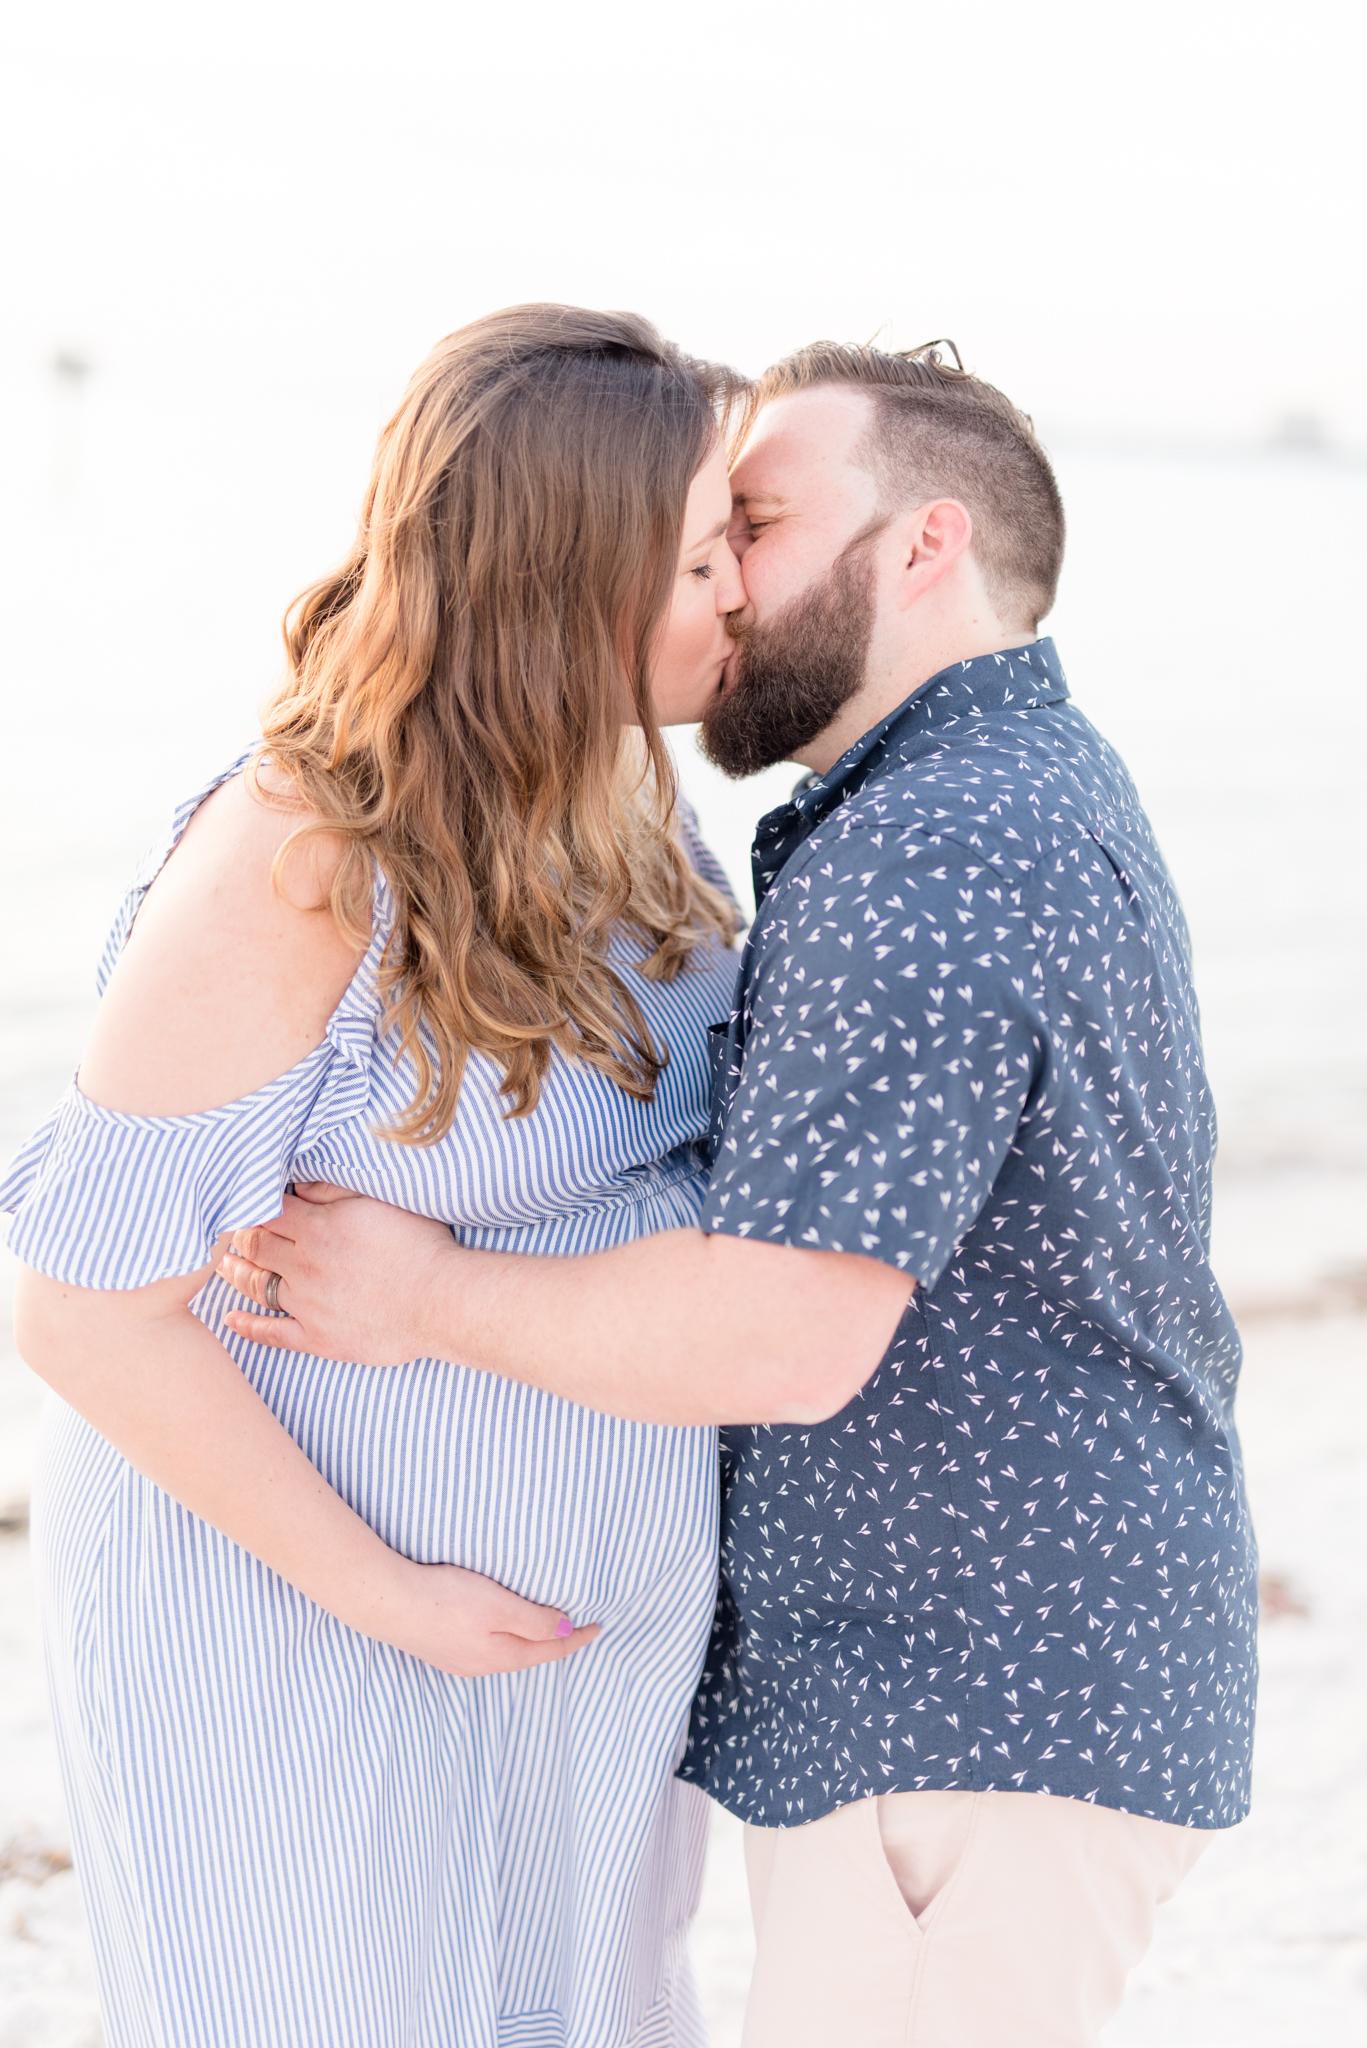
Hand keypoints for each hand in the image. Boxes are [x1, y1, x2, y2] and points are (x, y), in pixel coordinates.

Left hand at [217, 1184, 452, 1364]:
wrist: (439, 1301)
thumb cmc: (419, 1246)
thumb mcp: (380, 1201)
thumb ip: (335, 1189)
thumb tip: (299, 1184)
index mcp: (317, 1228)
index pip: (269, 1212)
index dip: (253, 1205)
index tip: (245, 1202)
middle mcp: (303, 1265)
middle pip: (256, 1246)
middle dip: (239, 1236)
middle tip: (228, 1232)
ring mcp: (307, 1305)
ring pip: (258, 1285)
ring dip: (236, 1273)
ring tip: (222, 1266)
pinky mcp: (318, 1338)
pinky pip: (273, 1333)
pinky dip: (248, 1326)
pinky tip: (231, 1320)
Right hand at [362, 1552, 599, 1676]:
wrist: (385, 1603)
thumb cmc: (445, 1600)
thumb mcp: (500, 1606)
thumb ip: (535, 1621)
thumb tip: (566, 1631)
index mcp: (503, 1656)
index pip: (552, 1649)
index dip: (578, 1637)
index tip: (599, 1626)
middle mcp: (482, 1665)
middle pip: (530, 1654)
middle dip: (555, 1643)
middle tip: (577, 1627)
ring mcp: (458, 1659)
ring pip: (506, 1652)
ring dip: (528, 1640)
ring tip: (543, 1626)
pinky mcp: (439, 1647)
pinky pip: (484, 1647)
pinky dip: (503, 1637)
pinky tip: (497, 1628)